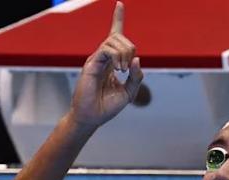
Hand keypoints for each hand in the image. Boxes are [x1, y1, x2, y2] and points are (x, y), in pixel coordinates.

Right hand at [69, 1, 143, 128]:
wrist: (92, 118)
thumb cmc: (107, 106)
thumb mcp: (129, 92)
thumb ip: (136, 77)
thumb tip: (137, 59)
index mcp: (112, 62)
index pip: (115, 35)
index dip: (117, 19)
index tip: (120, 3)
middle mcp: (103, 58)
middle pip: (119, 37)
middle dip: (130, 48)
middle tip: (128, 68)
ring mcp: (96, 59)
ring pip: (113, 41)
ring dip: (124, 53)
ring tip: (123, 70)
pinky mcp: (91, 64)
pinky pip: (106, 50)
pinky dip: (116, 57)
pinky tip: (118, 69)